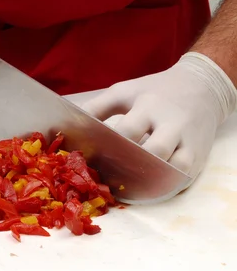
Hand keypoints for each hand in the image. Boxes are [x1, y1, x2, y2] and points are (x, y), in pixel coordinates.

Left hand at [81, 52, 236, 178]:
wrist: (202, 85)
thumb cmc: (154, 91)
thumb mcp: (124, 92)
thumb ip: (96, 108)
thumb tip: (68, 125)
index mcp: (149, 105)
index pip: (128, 130)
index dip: (110, 148)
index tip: (93, 160)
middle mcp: (171, 122)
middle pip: (155, 150)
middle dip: (133, 166)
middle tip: (112, 177)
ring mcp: (189, 140)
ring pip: (175, 166)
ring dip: (152, 177)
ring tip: (130, 184)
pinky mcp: (199, 154)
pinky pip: (185, 174)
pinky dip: (168, 182)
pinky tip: (151, 185)